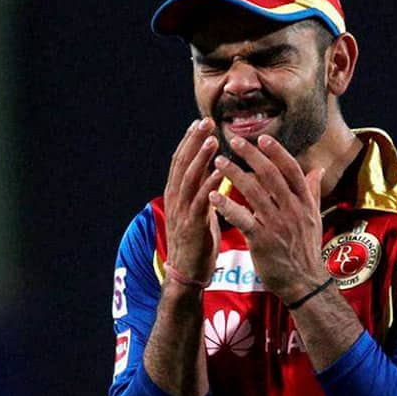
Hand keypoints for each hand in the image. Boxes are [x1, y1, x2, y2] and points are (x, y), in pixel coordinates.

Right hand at [163, 118, 222, 282]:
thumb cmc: (197, 243)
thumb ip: (203, 192)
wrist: (187, 274)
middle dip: (194, 141)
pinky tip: (221, 173)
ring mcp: (182, 212)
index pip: (181, 161)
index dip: (189, 141)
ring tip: (212, 140)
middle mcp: (176, 199)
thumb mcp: (199, 212)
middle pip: (182, 164)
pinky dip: (210, 185)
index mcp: (177, 194)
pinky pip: (201, 201)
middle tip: (205, 121)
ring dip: (200, 158)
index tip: (199, 122)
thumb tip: (214, 173)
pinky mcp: (192, 226)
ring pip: (189, 178)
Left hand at [209, 134, 327, 302]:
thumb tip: (318, 170)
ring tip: (218, 162)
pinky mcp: (262, 240)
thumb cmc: (305, 250)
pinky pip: (242, 219)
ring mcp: (277, 225)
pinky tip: (213, 196)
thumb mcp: (314, 219)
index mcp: (304, 203)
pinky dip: (227, 206)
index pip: (291, 170)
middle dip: (252, 156)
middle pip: (271, 176)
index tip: (261, 138)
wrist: (304, 283)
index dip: (277, 153)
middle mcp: (293, 210)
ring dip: (234, 175)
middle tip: (234, 141)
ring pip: (254, 193)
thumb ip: (313, 193)